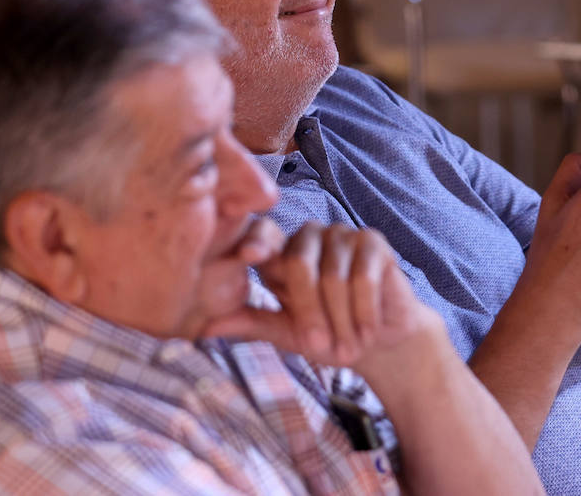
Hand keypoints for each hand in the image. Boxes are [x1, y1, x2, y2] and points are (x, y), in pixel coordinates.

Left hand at [202, 221, 444, 372]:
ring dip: (340, 319)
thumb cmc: (328, 334)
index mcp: (280, 253)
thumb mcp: (285, 332)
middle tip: (319, 346)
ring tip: (348, 344)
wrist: (378, 340)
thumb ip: (250, 322)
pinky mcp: (374, 242)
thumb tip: (202, 327)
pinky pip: (362, 277)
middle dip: (309, 313)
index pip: (263, 234)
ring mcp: (342, 235)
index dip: (256, 240)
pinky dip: (363, 311)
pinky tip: (367, 330)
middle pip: (298, 264)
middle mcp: (309, 236)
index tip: (249, 254)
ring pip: (332, 276)